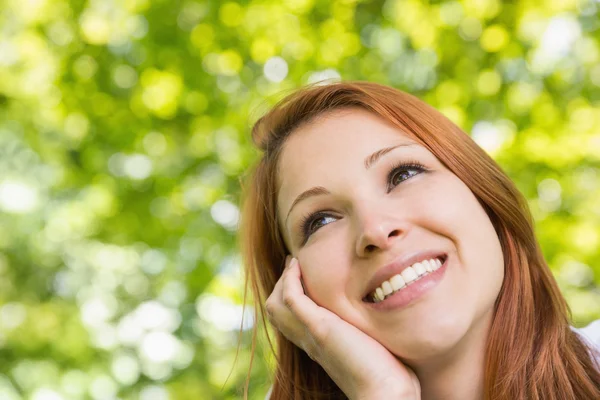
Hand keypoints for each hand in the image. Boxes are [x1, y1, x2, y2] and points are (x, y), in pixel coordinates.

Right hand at [265, 256, 420, 399]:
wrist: (384, 393)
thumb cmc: (387, 377)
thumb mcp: (370, 348)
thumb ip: (367, 334)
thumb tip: (383, 320)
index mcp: (319, 346)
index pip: (291, 320)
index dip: (291, 296)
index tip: (301, 274)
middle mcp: (309, 341)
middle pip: (276, 312)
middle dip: (281, 285)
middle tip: (294, 265)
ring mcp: (311, 334)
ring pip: (276, 305)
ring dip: (283, 280)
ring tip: (295, 263)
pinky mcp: (319, 328)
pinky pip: (291, 298)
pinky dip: (290, 279)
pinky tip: (298, 266)